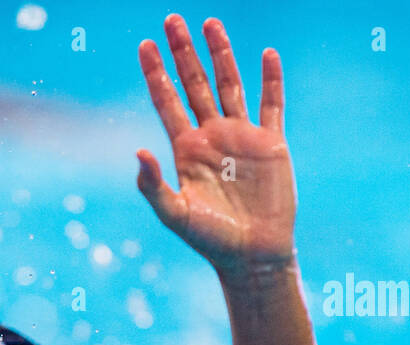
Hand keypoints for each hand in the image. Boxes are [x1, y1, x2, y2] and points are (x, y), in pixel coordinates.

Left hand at [136, 15, 294, 273]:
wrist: (252, 255)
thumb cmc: (211, 241)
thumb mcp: (175, 215)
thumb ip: (153, 186)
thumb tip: (138, 153)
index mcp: (186, 150)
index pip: (166, 102)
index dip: (156, 74)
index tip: (144, 45)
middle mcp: (212, 137)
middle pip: (194, 84)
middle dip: (183, 53)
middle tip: (171, 20)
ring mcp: (241, 137)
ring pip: (229, 85)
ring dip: (220, 54)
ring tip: (209, 23)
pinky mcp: (271, 144)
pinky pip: (271, 105)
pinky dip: (271, 80)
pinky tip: (267, 55)